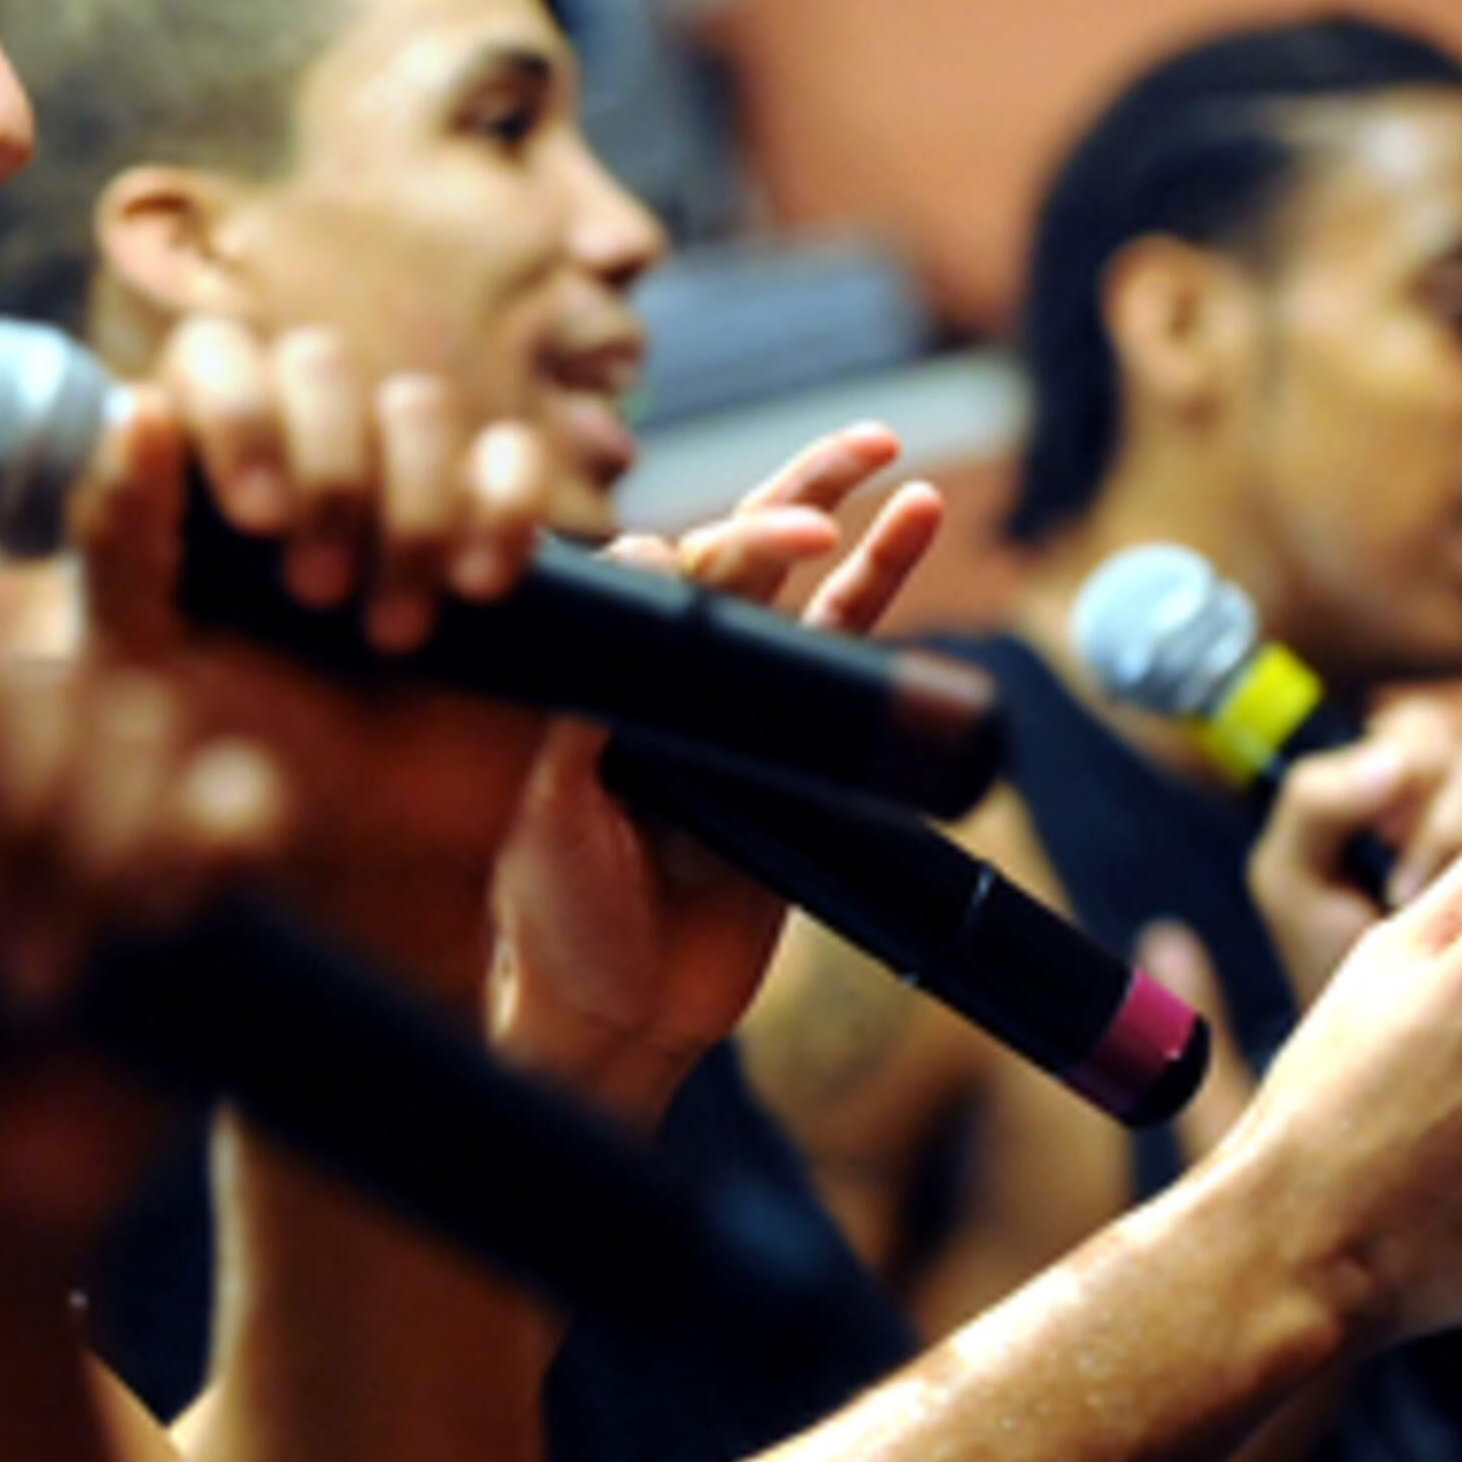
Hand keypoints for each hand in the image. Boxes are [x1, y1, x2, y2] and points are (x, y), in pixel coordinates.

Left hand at [0, 591, 288, 1257]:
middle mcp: (13, 738)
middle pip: (46, 681)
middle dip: (8, 824)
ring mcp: (119, 789)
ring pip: (144, 726)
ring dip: (88, 869)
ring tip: (33, 985)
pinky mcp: (212, 857)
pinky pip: (242, 793)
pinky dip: (196, 857)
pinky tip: (152, 934)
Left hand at [77, 318, 551, 992]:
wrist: (366, 843)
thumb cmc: (237, 750)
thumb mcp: (146, 663)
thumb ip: (118, 540)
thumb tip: (132, 405)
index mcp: (207, 473)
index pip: (214, 358)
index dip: (236, 408)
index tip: (253, 514)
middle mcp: (304, 457)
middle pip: (319, 362)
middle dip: (328, 471)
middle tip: (317, 590)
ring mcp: (405, 483)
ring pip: (418, 405)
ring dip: (409, 517)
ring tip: (391, 635)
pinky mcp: (495, 524)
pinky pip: (514, 456)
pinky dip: (500, 510)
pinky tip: (483, 591)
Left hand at [489, 422, 947, 1106]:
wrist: (618, 1018)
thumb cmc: (557, 921)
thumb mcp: (548, 816)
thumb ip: (581, 717)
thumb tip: (637, 585)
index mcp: (599, 676)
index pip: (662, 581)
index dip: (710, 551)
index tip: (741, 545)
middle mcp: (667, 678)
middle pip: (734, 558)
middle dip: (796, 496)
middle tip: (864, 443)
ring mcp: (735, 713)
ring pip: (798, 597)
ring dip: (850, 529)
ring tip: (900, 465)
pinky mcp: (792, 761)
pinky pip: (839, 669)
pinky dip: (876, 602)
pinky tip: (913, 537)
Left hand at [1246, 703, 1461, 1010]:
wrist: (1389, 1043)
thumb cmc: (1331, 953)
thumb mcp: (1291, 879)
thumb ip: (1312, 804)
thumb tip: (1389, 760)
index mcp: (1401, 768)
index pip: (1422, 726)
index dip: (1404, 777)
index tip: (1378, 842)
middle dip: (1440, 832)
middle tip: (1402, 895)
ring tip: (1449, 927)